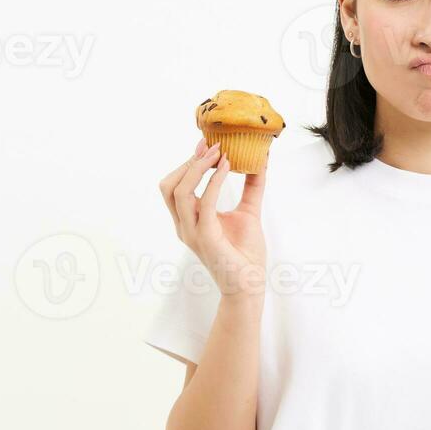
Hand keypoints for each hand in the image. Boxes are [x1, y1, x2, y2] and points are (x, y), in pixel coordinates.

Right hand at [158, 137, 266, 297]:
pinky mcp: (205, 237)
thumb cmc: (246, 254)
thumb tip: (260, 160)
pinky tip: (228, 168)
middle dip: (188, 162)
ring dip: (197, 167)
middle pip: (170, 186)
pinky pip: (204, 203)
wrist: (250, 285)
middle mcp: (185, 226)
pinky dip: (214, 181)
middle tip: (212, 146)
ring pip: (179, 191)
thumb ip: (252, 186)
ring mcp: (192, 232)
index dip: (188, 162)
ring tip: (219, 153)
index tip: (207, 143)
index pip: (176, 185)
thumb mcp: (249, 212)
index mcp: (189, 220)